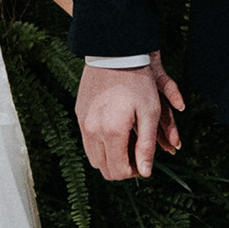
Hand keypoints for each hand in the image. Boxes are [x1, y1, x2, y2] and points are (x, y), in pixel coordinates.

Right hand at [77, 58, 185, 180]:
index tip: (144, 162)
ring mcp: (82, 123)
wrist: (114, 54)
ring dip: (110, 157)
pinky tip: (115, 131)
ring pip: (93, 158)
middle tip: (136, 153)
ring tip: (127, 142)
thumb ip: (146, 145)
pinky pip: (87, 141)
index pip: (118, 171)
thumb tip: (145, 173)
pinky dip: (100, 144)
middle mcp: (92, 131)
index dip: (134, 172)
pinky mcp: (79, 115)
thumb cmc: (137, 82)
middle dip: (122, 167)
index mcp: (112, 132)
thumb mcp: (150, 113)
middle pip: (104, 169)